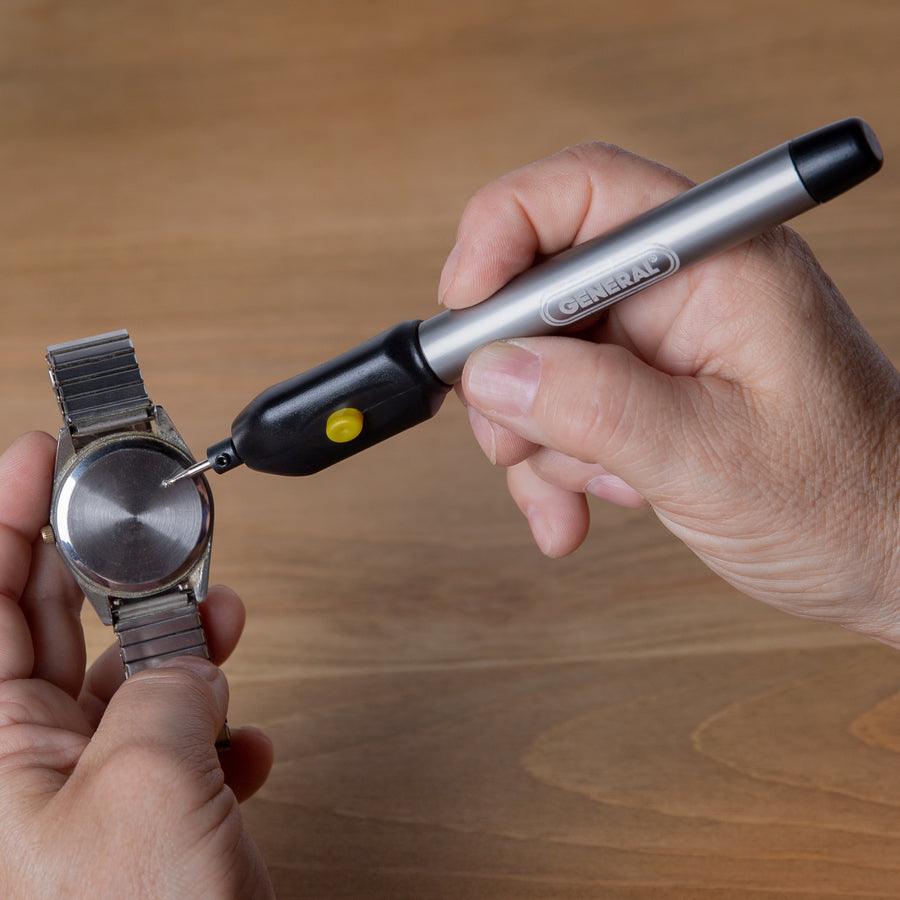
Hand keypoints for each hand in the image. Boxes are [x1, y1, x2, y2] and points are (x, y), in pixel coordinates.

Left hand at [0, 432, 273, 897]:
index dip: (5, 518)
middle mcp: (14, 775)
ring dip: (173, 647)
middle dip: (101, 568)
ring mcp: (71, 804)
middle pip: (43, 631)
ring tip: (220, 620)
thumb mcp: (147, 789)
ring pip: (116, 685)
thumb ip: (166, 692)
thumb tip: (188, 655)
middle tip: (142, 516)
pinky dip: (207, 726)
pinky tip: (241, 739)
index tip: (38, 453)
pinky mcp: (129, 829)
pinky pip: (161, 745)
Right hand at [441, 143, 898, 642]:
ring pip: (538, 361)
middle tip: (514, 439)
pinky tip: (582, 510)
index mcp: (716, 265)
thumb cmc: (848, 500)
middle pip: (540, 286)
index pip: (583, 193)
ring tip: (583, 492)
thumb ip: (594, 407)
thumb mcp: (710, 457)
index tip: (463, 309)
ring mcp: (658, 342)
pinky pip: (561, 411)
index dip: (501, 235)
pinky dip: (553, 466)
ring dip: (536, 439)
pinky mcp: (644, 391)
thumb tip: (493, 369)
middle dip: (510, 372)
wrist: (887, 558)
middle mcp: (680, 288)